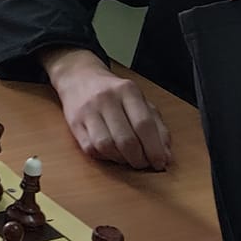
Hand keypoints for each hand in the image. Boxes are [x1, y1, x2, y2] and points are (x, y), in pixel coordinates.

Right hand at [43, 48, 171, 170]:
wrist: (79, 78)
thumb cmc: (115, 94)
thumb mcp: (140, 102)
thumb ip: (157, 127)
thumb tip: (166, 156)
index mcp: (127, 90)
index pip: (144, 124)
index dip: (154, 149)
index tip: (160, 163)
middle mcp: (106, 98)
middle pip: (126, 139)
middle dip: (138, 159)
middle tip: (143, 163)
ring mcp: (88, 110)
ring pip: (107, 146)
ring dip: (121, 159)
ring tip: (127, 158)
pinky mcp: (74, 123)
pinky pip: (90, 149)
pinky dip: (104, 157)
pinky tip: (111, 152)